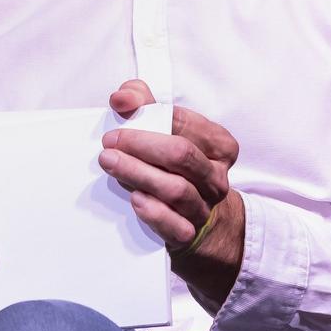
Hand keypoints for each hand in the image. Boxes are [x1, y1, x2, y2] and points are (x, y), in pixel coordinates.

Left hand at [101, 79, 245, 302]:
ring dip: (139, 174)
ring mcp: (204, 206)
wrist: (194, 217)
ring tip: (110, 162)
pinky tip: (135, 199)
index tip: (120, 109)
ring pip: (176, 189)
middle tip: (110, 141)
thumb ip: (144, 104)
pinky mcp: (188, 232)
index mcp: (219, 146)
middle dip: (142, 145)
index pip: (185, 122)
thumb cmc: (175, 166)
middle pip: (181, 155)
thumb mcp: (167, 130)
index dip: (151, 112)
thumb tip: (123, 98)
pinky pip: (174, 225)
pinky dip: (154, 213)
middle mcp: (216, 176)